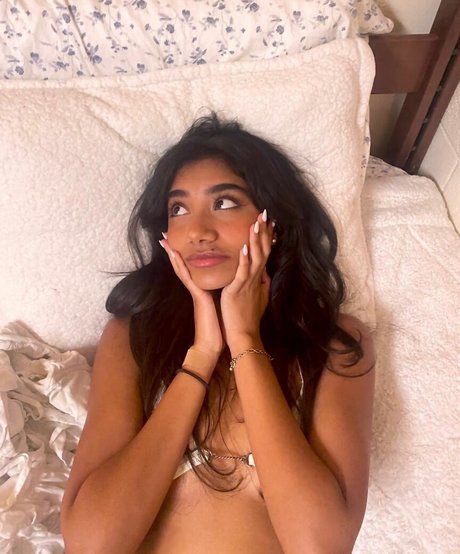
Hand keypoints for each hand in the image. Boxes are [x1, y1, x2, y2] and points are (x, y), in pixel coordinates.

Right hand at [159, 237, 223, 367]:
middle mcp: (195, 289)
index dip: (186, 255)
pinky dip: (180, 265)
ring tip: (165, 240)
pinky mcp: (196, 295)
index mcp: (202, 290)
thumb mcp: (221, 305)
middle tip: (165, 235)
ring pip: (181, 268)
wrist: (211, 344)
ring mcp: (194, 292)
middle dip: (174, 251)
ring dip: (172, 254)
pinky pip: (187, 277)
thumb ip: (222, 294)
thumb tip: (229, 286)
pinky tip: (175, 254)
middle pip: (183, 265)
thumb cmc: (218, 327)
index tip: (180, 242)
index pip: (192, 269)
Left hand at [220, 210, 273, 348]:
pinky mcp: (238, 290)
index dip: (267, 236)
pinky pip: (243, 272)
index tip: (269, 221)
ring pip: (255, 258)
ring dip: (257, 240)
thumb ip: (261, 284)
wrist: (244, 334)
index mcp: (258, 278)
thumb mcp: (258, 297)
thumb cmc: (248, 317)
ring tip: (256, 223)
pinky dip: (245, 258)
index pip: (265, 252)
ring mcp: (248, 283)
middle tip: (265, 213)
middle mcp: (256, 278)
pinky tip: (245, 246)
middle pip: (263, 250)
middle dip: (264, 231)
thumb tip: (265, 274)